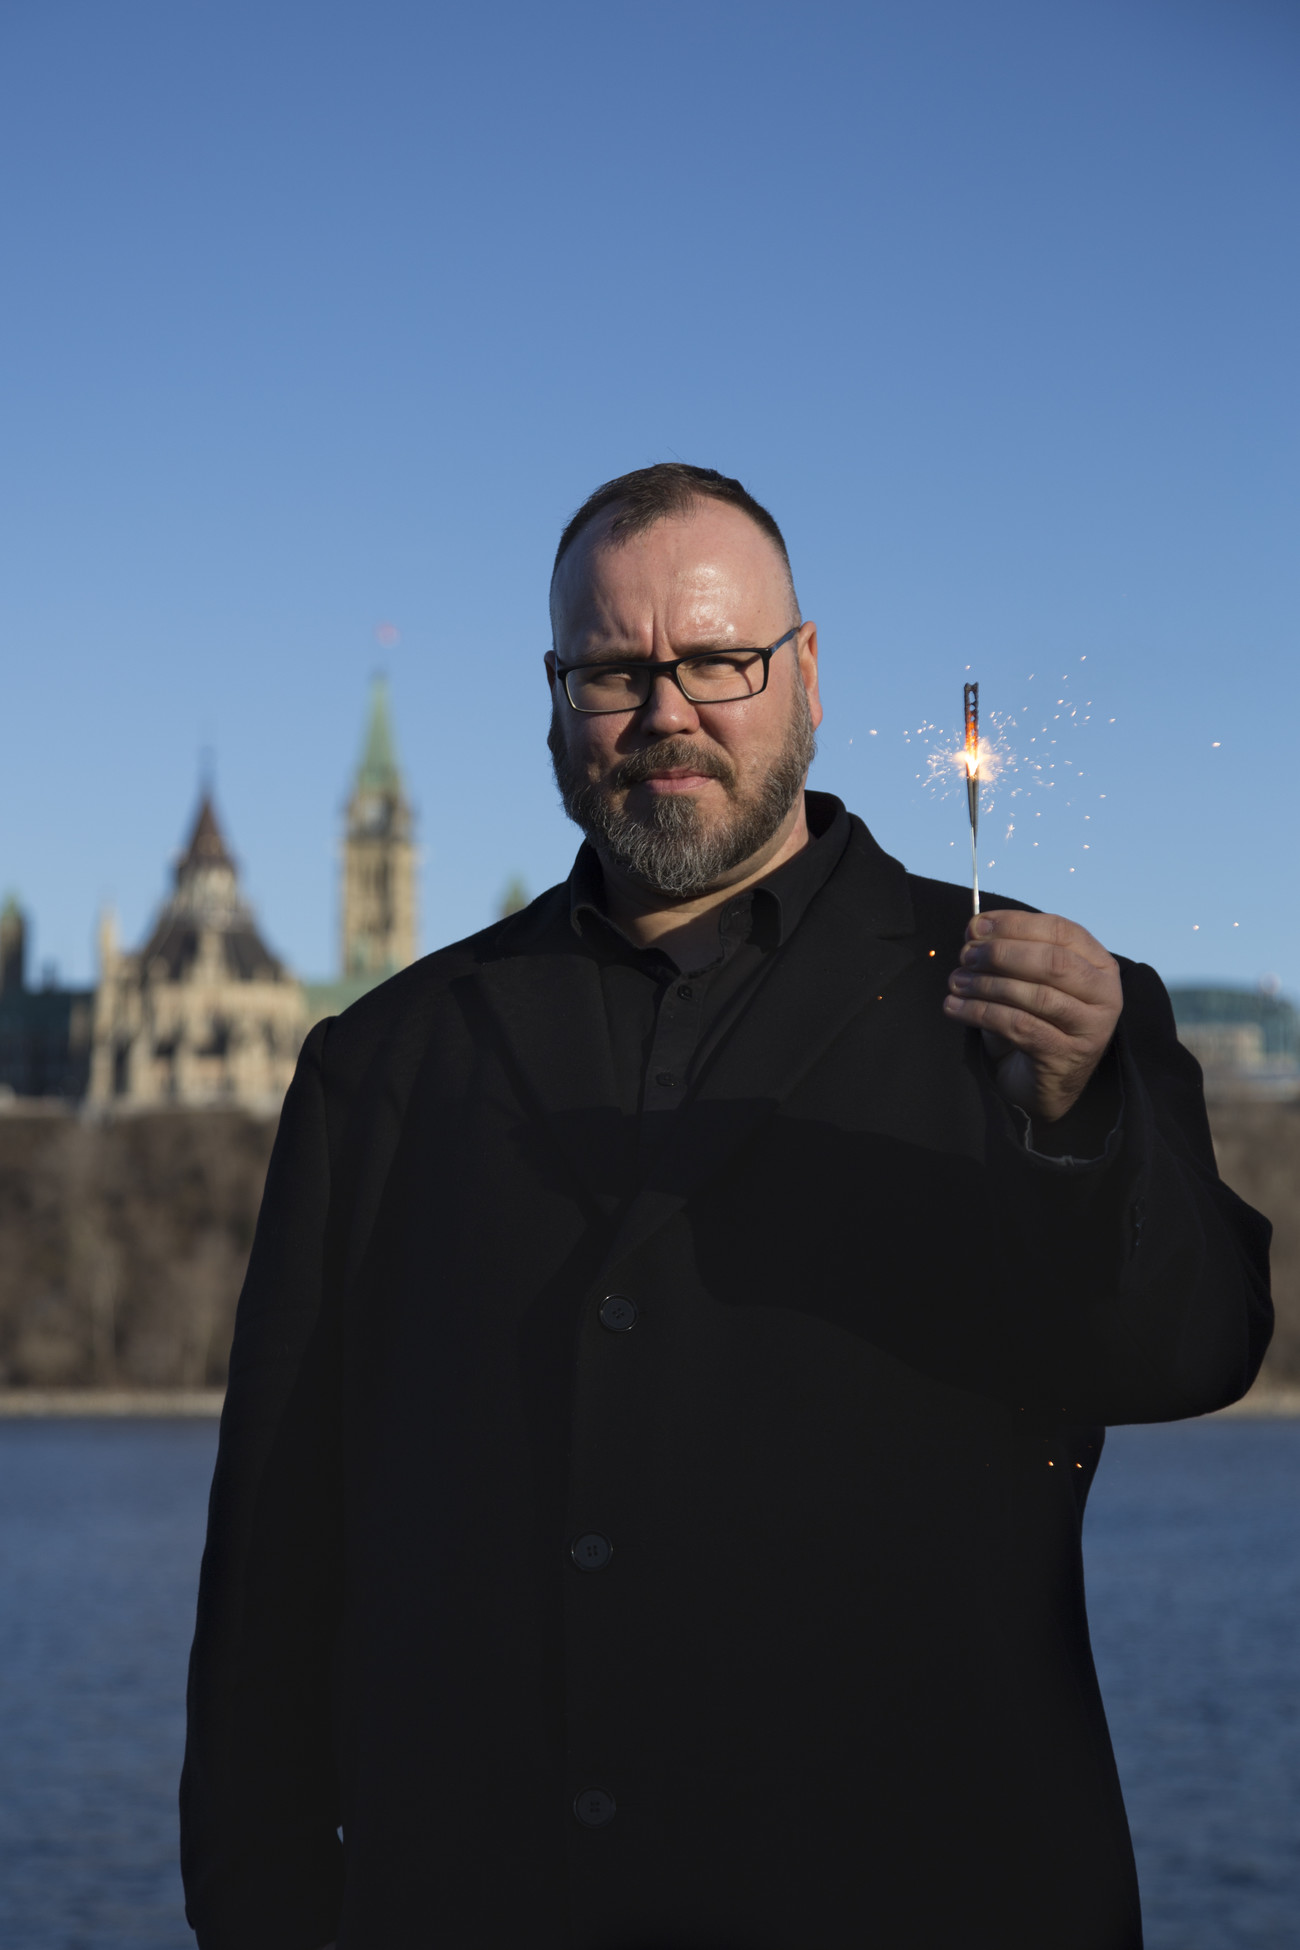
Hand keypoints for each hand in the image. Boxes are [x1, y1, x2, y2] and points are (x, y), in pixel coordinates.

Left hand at [943, 910, 1121, 1123]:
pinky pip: (1020, 1027)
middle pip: (1052, 962)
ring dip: (988, 985)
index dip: (1015, 924)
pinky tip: (955, 1007)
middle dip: (1001, 953)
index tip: (975, 926)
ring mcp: (1091, 1027)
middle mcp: (1104, 994)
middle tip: (966, 956)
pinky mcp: (1067, 1055)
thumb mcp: (1028, 981)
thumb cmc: (1037, 1022)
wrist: (1045, 1082)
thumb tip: (975, 929)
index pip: (1060, 930)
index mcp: (1099, 964)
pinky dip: (981, 1013)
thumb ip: (1010, 951)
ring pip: (1037, 995)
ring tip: (956, 982)